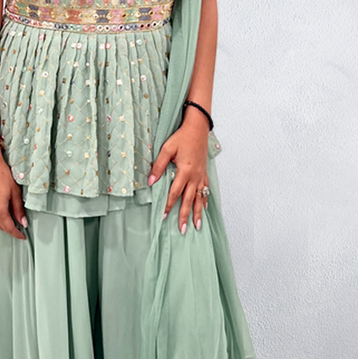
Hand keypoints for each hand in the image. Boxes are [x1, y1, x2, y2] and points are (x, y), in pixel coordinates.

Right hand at [0, 145, 27, 239]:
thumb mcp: (14, 192)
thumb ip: (18, 209)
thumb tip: (23, 221)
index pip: (9, 228)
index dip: (17, 234)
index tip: (22, 236)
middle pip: (0, 227)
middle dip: (9, 228)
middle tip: (18, 225)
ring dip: (0, 224)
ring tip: (8, 218)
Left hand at [146, 108, 209, 233]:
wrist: (198, 128)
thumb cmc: (182, 137)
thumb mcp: (167, 149)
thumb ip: (158, 165)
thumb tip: (151, 181)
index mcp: (185, 171)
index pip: (175, 193)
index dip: (168, 205)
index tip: (163, 216)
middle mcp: (195, 176)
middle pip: (189, 200)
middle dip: (184, 216)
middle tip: (182, 230)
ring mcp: (201, 175)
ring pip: (200, 198)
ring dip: (198, 213)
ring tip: (197, 226)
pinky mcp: (204, 173)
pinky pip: (206, 190)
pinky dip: (205, 200)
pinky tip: (205, 208)